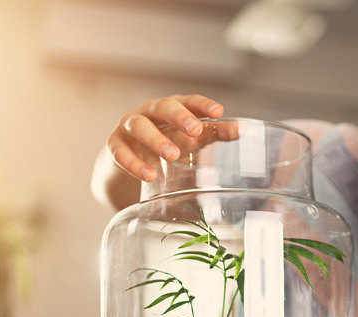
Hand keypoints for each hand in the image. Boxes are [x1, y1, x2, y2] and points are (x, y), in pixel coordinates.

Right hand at [107, 94, 223, 182]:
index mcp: (172, 108)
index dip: (202, 105)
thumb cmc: (167, 141)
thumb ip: (214, 133)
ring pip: (139, 126)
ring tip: (172, 155)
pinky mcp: (115, 145)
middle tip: (194, 130)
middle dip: (179, 116)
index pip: (188, 100)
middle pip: (163, 106)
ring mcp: (130, 127)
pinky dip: (134, 163)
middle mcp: (150, 112)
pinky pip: (121, 152)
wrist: (130, 157)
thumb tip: (242, 130)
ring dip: (156, 139)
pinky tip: (148, 175)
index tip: (218, 112)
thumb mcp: (191, 139)